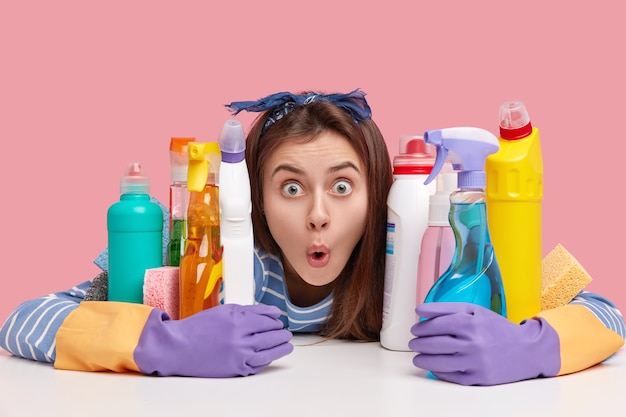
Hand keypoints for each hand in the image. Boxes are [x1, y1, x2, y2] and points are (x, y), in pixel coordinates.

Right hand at [134, 304, 292, 376]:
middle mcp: (241, 338)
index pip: (267, 320)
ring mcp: (240, 355)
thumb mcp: (224, 311)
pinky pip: (259, 365)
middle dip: (281, 334)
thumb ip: (250, 310)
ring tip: (286, 344)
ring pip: (269, 351)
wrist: (179, 347)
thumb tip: (273, 312)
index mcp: (238, 320)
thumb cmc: (199, 327)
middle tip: (286, 333)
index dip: (275, 321)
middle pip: (271, 335)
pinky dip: (268, 359)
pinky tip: (271, 355)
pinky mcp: (236, 369)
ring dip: (281, 347)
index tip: (278, 321)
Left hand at [409, 302, 559, 385]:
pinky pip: (451, 376)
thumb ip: (447, 308)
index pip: (437, 324)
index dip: (422, 327)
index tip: (415, 328)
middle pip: (435, 343)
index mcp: (471, 323)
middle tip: (413, 342)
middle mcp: (473, 342)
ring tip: (417, 356)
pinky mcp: (479, 378)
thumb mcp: (476, 311)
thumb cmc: (497, 328)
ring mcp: (476, 362)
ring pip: (439, 362)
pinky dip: (438, 371)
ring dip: (423, 359)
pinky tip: (433, 366)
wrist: (527, 350)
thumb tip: (420, 309)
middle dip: (419, 343)